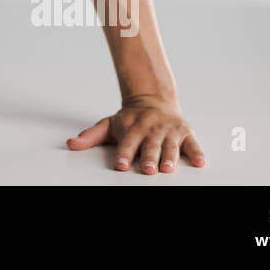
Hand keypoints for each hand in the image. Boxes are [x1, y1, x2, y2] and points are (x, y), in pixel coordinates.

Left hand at [66, 94, 204, 173]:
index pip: (126, 143)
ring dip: (169, 157)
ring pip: (170, 146)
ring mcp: (169, 130)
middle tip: (148, 170)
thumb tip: (71, 144)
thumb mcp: (109, 124)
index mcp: (132, 128)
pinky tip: (199, 162)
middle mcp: (151, 129)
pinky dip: (197, 152)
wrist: (153, 99)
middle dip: (149, 157)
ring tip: (168, 168)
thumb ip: (90, 135)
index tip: (120, 164)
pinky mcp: (185, 132)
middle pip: (149, 146)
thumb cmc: (130, 118)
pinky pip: (192, 143)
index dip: (123, 154)